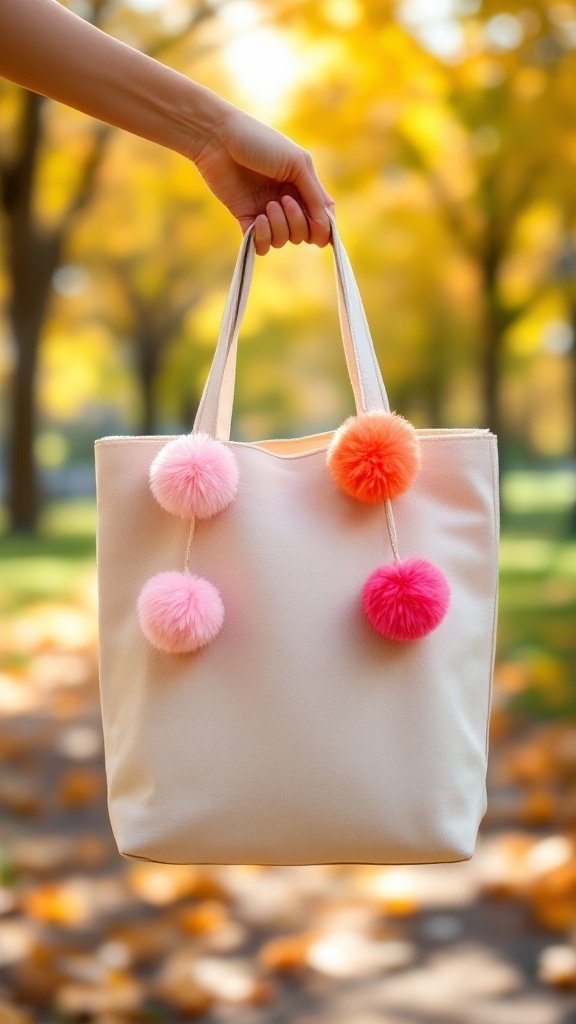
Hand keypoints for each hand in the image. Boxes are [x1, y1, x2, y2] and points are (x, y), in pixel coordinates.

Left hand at [191, 104, 335, 255]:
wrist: (218, 139)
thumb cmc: (260, 142)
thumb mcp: (296, 163)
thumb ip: (315, 197)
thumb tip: (326, 229)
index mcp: (302, 185)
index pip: (321, 217)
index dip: (322, 229)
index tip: (319, 230)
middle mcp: (286, 201)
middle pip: (303, 233)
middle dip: (297, 223)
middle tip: (283, 200)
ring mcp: (265, 212)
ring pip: (283, 240)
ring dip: (279, 227)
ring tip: (268, 206)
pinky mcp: (245, 219)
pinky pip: (261, 246)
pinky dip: (263, 239)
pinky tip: (258, 221)